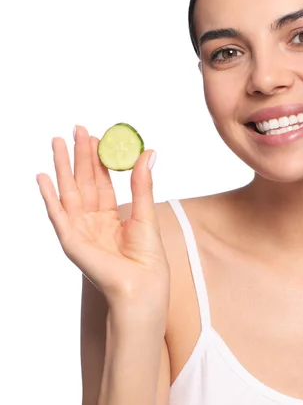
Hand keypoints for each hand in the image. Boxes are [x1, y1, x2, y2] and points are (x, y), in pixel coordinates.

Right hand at [37, 126, 168, 314]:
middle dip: (78, 155)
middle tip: (75, 129)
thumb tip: (148, 152)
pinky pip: (57, 213)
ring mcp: (80, 229)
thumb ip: (142, 183)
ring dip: (61, 166)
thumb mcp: (145, 212)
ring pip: (68, 191)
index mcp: (110, 217)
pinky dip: (49, 195)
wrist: (142, 285)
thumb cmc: (147, 257)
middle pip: (83, 181)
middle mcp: (92, 221)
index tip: (96, 136)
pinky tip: (42, 177)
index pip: (101, 181)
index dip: (98, 159)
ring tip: (56, 141)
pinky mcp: (71, 240)